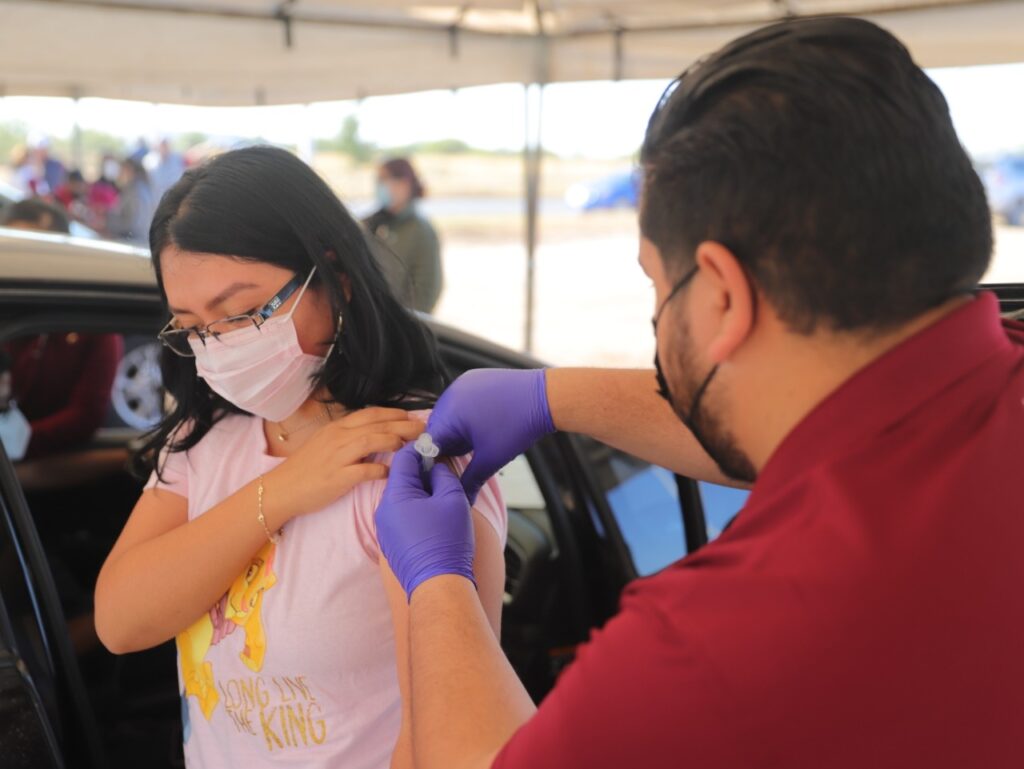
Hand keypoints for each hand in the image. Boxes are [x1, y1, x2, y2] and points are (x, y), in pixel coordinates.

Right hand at [266, 407, 424, 521]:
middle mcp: (338, 437)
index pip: (371, 414)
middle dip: (404, 425)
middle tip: (424, 429)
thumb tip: (374, 435)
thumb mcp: (326, 444)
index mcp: (337, 428)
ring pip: (372, 440)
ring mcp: (337, 456)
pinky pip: (365, 470)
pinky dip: (381, 470)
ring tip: (413, 446)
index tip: (412, 418)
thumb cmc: (305, 469)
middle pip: (377, 424)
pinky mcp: (337, 477)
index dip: (395, 414)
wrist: (281, 489)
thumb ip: (349, 438)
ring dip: (395, 442)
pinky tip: (392, 473)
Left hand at [375, 443, 474, 599]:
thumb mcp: (452, 498)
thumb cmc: (446, 543)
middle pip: (401, 478)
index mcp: (396, 495)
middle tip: (443, 470)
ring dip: (420, 491)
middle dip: (422, 471)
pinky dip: (416, 509)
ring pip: (402, 497)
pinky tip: (434, 516)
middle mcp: (384, 510)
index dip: (421, 448)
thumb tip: (437, 467)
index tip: (436, 445)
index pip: (403, 458)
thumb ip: (443, 475)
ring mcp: (385, 528)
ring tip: (441, 494)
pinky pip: (401, 515)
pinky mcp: (391, 542)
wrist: (438, 585)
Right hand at [426, 369, 554, 502]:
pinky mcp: (472, 378)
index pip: (428, 441)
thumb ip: (470, 481)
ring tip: (478, 439)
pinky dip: (465, 414)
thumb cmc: (518, 427)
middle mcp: (451, 394)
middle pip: (437, 427)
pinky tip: (483, 424)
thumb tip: (462, 501)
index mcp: (450, 413)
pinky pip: (459, 400)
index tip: (443, 472)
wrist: (544, 398)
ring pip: (448, 414)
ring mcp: (462, 384)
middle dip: (448, 444)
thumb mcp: (491, 459)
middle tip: (465, 456)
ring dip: (457, 430)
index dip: (435, 460)